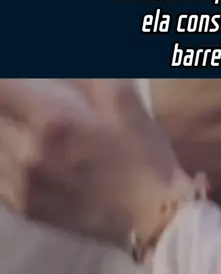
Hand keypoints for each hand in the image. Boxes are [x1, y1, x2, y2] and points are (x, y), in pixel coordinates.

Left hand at [0, 79, 182, 248]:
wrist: (153, 220)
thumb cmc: (142, 155)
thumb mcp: (122, 98)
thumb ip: (79, 70)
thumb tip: (44, 53)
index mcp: (51, 120)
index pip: (1, 86)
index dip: (7, 80)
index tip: (16, 80)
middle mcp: (26, 153)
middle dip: (7, 102)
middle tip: (28, 103)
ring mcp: (21, 184)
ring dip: (6, 128)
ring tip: (28, 126)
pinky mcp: (23, 207)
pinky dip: (4, 157)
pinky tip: (24, 151)